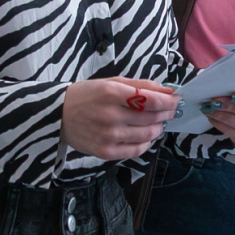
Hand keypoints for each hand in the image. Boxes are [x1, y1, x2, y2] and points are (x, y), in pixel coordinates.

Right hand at [60, 77, 178, 160]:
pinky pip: (136, 150)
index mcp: (111, 93)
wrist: (57, 116)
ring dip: (158, 128)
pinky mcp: (105, 152)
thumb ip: (140, 84)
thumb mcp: (110, 82)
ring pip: (147, 135)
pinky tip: (145, 136)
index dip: (169, 101)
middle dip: (165, 114)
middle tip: (169, 111)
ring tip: (157, 123)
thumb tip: (167, 90)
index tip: (177, 100)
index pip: (151, 99)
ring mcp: (107, 135)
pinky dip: (146, 143)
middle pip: (151, 117)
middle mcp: (110, 115)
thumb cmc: (87, 95)